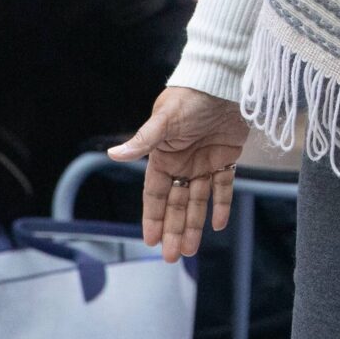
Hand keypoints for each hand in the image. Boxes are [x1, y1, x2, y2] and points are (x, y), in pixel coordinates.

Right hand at [109, 86, 248, 262]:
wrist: (222, 80)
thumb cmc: (189, 97)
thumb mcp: (164, 121)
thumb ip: (142, 141)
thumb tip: (112, 155)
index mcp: (163, 156)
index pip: (155, 194)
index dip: (153, 218)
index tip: (151, 241)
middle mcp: (182, 163)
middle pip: (176, 204)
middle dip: (174, 230)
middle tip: (173, 258)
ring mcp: (204, 161)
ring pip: (198, 200)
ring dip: (196, 224)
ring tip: (192, 250)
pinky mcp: (226, 156)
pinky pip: (224, 186)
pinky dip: (222, 204)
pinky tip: (218, 225)